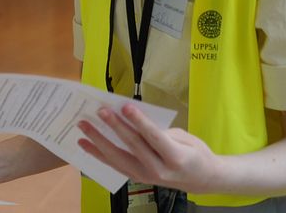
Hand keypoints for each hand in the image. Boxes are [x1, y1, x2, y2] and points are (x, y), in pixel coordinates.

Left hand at [77, 103, 218, 193]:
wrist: (202, 180)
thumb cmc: (195, 153)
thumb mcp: (185, 137)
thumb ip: (160, 130)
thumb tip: (133, 118)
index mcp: (176, 157)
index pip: (153, 137)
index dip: (138, 121)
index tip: (124, 106)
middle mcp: (159, 170)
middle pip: (132, 146)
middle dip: (114, 127)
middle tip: (100, 111)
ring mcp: (146, 176)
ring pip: (117, 158)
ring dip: (98, 141)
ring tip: (82, 126)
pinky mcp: (137, 178)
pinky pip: (115, 165)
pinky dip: (98, 154)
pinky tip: (86, 143)